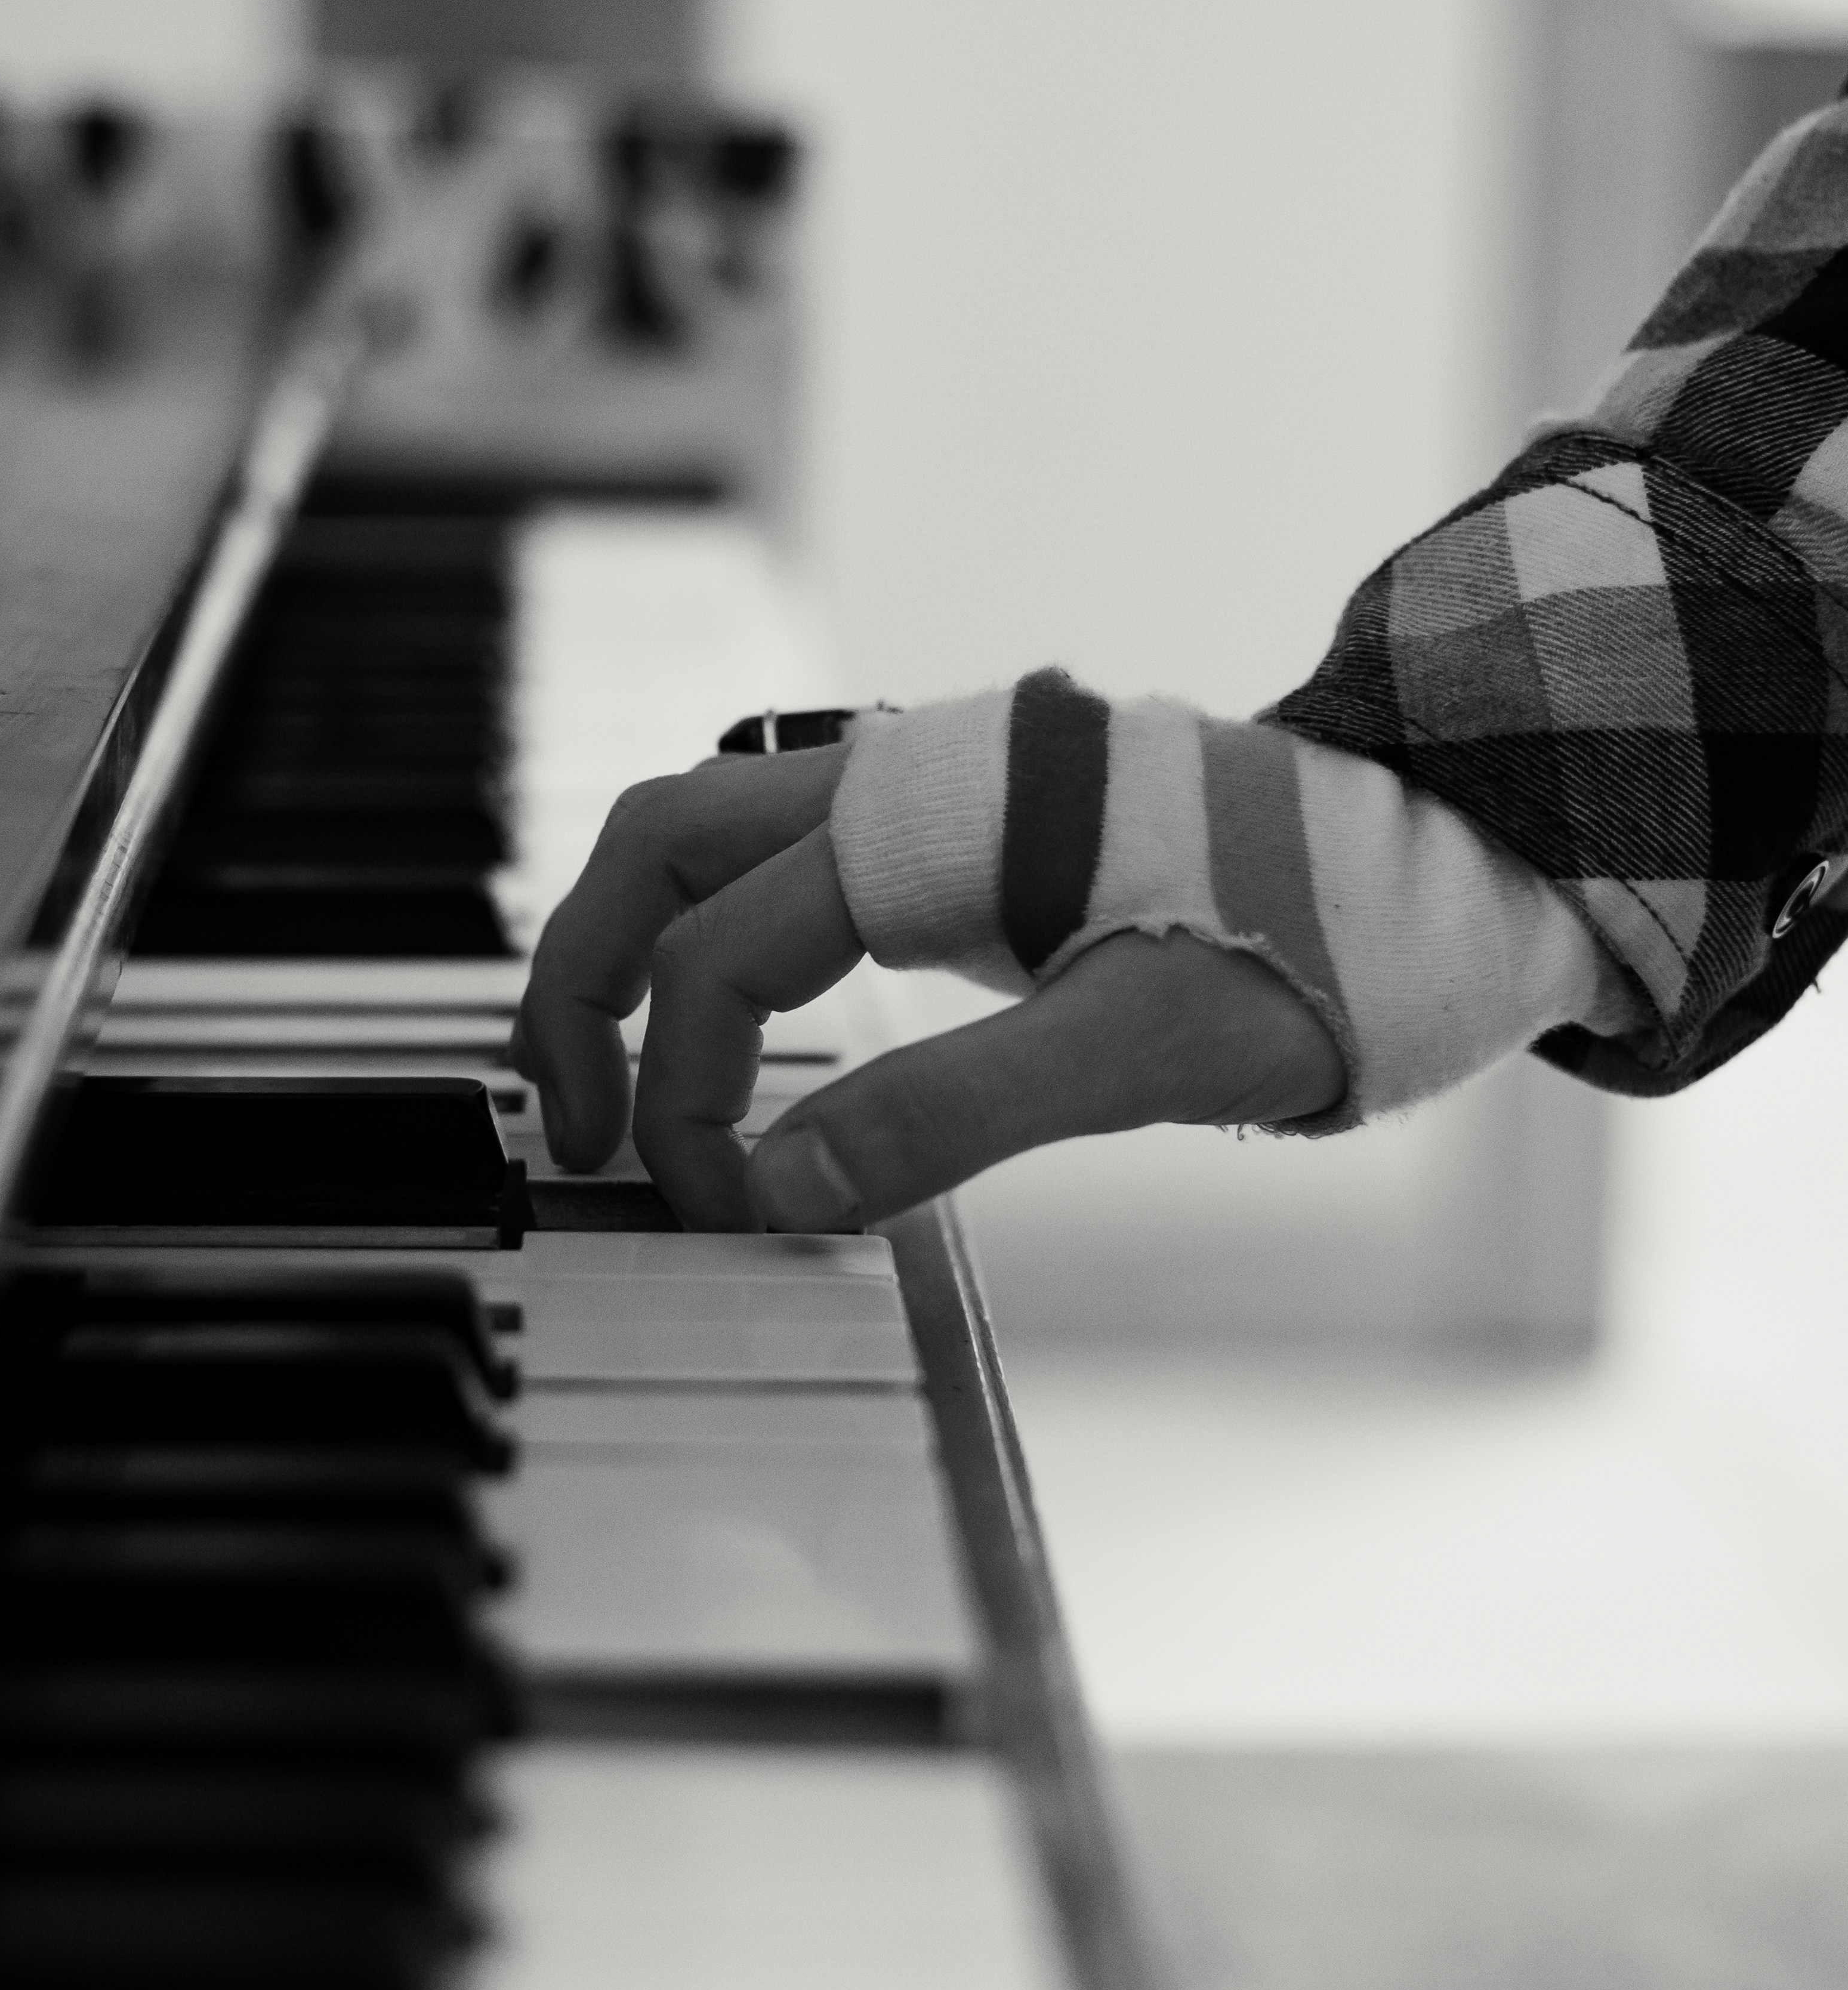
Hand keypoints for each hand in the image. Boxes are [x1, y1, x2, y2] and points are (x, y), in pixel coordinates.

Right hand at [512, 749, 1345, 1229]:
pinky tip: (723, 1031)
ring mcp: (924, 798)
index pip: (726, 955)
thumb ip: (938, 1114)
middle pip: (661, 842)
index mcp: (928, 815)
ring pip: (705, 835)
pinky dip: (713, 939)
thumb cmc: (1296, 953)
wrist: (1418, 887)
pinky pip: (779, 862)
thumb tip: (764, 1194)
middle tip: (572, 1130)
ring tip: (615, 1083)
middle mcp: (903, 779)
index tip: (713, 1210)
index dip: (690, 1095)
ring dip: (635, 947)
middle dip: (585, 979)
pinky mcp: (954, 839)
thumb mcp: (1126, 1050)